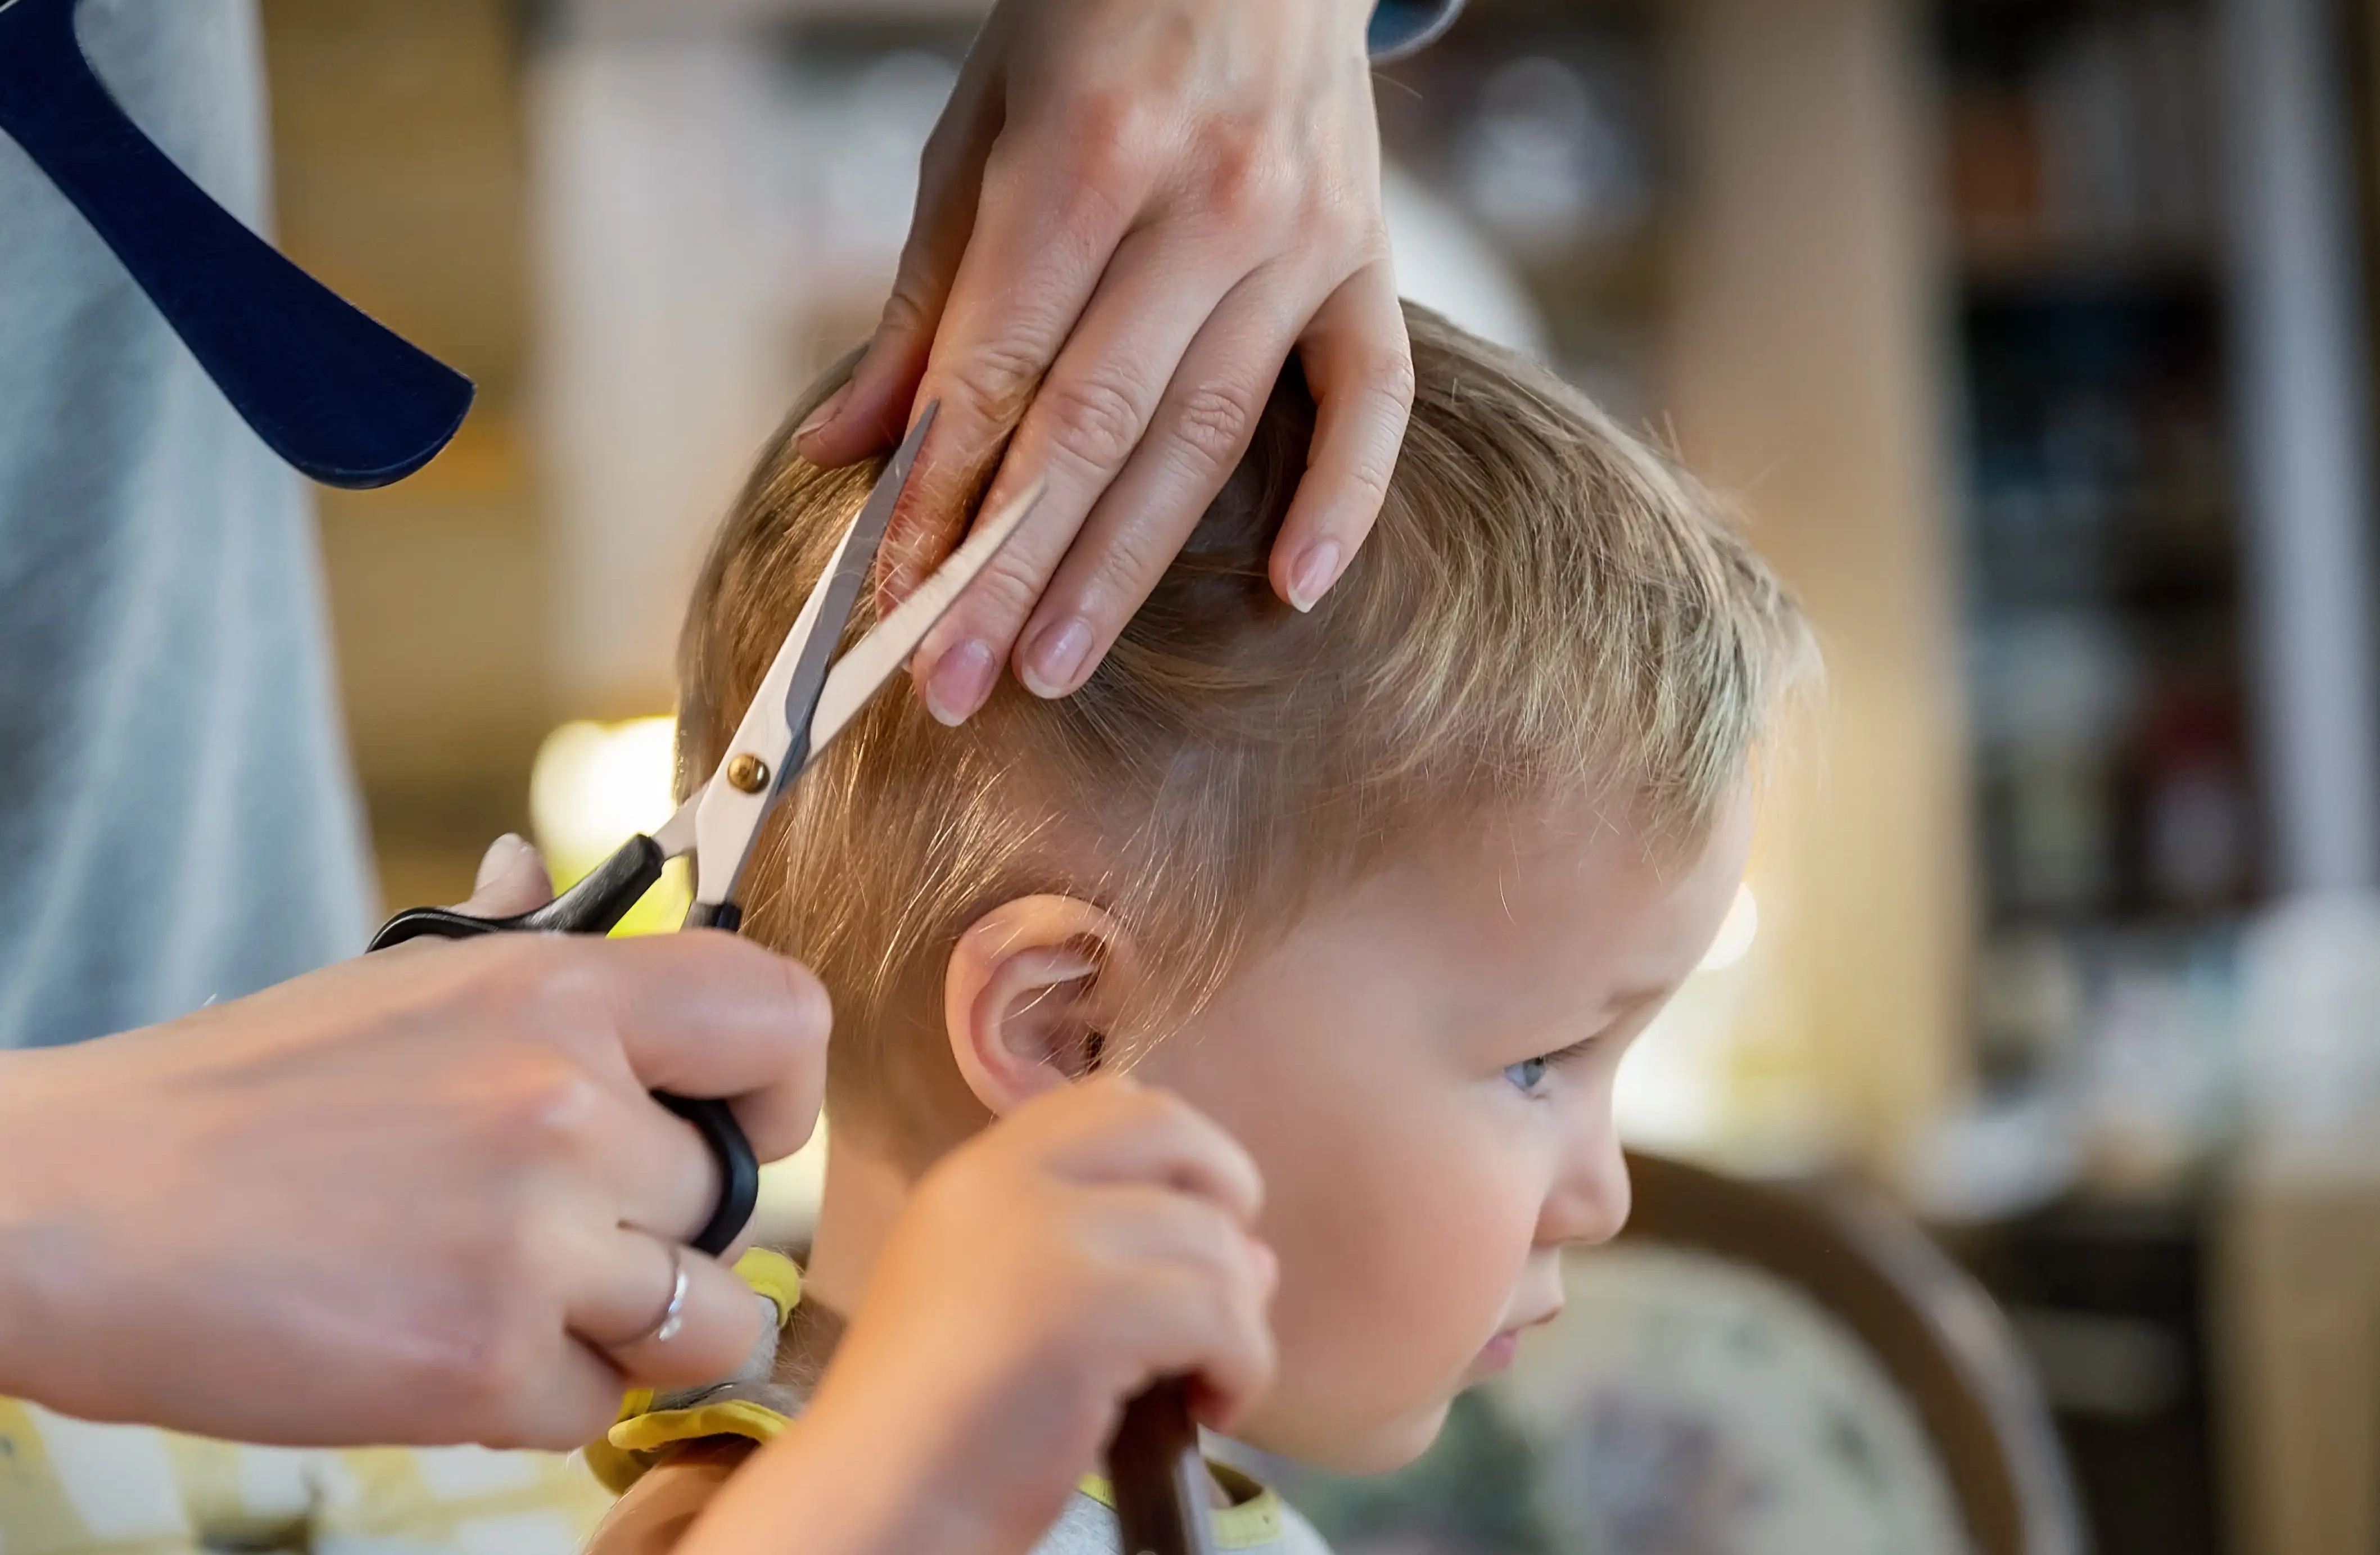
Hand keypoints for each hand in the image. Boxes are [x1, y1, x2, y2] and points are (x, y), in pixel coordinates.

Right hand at [0, 837, 829, 1450]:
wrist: (72, 1213)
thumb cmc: (239, 1098)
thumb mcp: (398, 980)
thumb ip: (518, 941)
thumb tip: (542, 868)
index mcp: (560, 992)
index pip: (783, 1019)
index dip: (781, 1087)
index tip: (738, 1122)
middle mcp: (569, 1107)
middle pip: (731, 1195)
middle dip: (661, 1224)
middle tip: (548, 1224)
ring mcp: (533, 1243)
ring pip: (703, 1315)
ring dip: (630, 1323)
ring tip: (517, 1292)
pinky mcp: (482, 1365)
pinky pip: (597, 1403)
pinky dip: (534, 1394)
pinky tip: (439, 1341)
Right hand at [681, 1078, 1274, 1554]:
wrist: (879, 1510)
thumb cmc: (942, 1429)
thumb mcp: (1010, 1307)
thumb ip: (1114, 1257)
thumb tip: (1255, 1255)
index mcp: (975, 1176)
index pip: (1109, 1100)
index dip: (1175, 1154)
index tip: (1181, 1230)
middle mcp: (1004, 1182)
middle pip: (1170, 1128)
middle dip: (1227, 1198)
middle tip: (1217, 1290)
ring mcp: (1046, 1238)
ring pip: (1213, 1240)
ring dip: (1238, 1320)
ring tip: (1203, 1381)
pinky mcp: (1089, 1310)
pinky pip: (1223, 1314)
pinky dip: (1244, 1367)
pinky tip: (1210, 1409)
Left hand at [797, 0, 1416, 725]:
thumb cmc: (1091, 20)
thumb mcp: (978, 126)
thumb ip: (923, 296)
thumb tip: (845, 450)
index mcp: (1089, 153)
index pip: (998, 369)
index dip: (938, 498)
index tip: (888, 605)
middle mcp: (1206, 203)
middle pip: (1093, 428)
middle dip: (1009, 569)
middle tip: (951, 685)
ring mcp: (1301, 236)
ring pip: (1206, 436)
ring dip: (1123, 567)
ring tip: (1052, 667)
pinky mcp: (1369, 256)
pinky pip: (1374, 396)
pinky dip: (1345, 495)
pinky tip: (1296, 590)